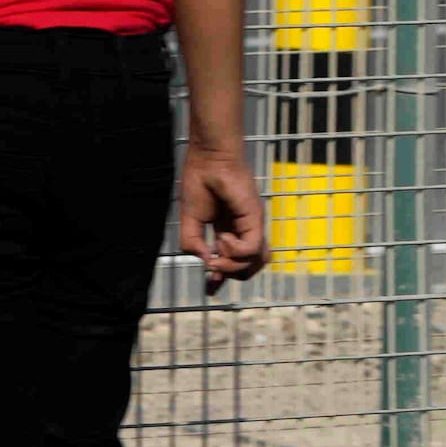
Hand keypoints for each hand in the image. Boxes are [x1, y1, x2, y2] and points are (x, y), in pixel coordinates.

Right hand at [180, 146, 270, 292]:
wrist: (209, 159)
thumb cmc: (200, 181)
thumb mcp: (190, 219)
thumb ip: (192, 242)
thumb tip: (204, 261)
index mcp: (229, 230)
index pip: (233, 261)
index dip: (221, 278)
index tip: (210, 288)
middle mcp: (244, 231)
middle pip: (249, 267)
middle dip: (229, 274)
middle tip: (212, 267)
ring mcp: (252, 227)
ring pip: (255, 262)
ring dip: (234, 267)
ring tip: (218, 255)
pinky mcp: (255, 221)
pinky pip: (251, 249)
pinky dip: (235, 250)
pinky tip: (222, 238)